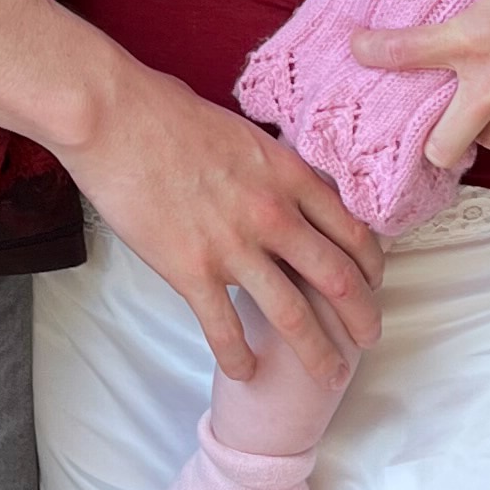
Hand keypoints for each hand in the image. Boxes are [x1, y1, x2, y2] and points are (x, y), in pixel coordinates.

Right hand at [66, 61, 381, 384]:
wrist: (115, 118)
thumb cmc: (168, 114)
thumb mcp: (245, 134)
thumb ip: (272, 167)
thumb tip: (285, 185)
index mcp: (289, 175)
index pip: (352, 232)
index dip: (372, 267)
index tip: (374, 286)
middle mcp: (273, 215)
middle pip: (338, 281)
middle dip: (361, 319)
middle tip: (368, 341)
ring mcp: (233, 247)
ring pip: (293, 316)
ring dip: (317, 354)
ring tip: (328, 376)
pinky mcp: (191, 271)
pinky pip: (225, 330)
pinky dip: (239, 359)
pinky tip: (245, 373)